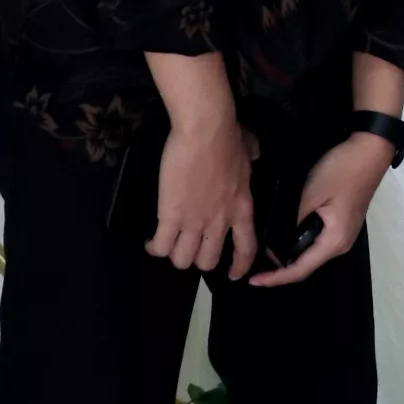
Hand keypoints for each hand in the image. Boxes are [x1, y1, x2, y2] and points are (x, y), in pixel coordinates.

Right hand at [147, 109, 256, 279]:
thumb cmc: (228, 134)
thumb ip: (252, 157)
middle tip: (188, 244)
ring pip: (182, 260)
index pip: (246, 248)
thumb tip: (253, 152)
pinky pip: (161, 247)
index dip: (239, 266)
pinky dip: (154, 248)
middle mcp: (220, 221)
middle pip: (207, 261)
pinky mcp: (171, 216)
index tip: (233, 274)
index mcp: (242, 207)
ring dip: (174, 254)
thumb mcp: (249, 150)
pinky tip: (150, 240)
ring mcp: (195, 222)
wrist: (206, 129)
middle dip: (196, 257)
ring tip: (168, 242)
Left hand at [249, 133, 391, 288]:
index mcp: (334, 241)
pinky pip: (317, 241)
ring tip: (265, 250)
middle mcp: (341, 244)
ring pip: (311, 253)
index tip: (253, 279)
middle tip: (254, 264)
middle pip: (306, 265)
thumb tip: (273, 241)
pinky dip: (299, 242)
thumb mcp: (312, 192)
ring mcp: (343, 233)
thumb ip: (292, 219)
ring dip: (289, 255)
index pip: (300, 270)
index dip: (275, 278)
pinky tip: (285, 235)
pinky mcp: (342, 222)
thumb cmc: (342, 170)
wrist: (370, 148)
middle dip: (280, 268)